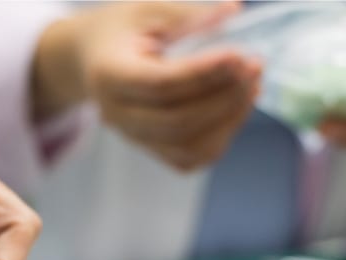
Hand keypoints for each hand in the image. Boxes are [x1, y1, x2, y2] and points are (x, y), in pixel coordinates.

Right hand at [32, 1, 260, 170]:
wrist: (90, 60)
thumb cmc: (121, 30)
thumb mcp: (147, 9)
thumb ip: (187, 14)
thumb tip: (233, 12)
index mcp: (109, 75)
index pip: (159, 85)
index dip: (203, 74)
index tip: (240, 55)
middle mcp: (116, 114)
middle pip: (175, 122)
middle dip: (223, 98)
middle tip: (255, 66)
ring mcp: (132, 136)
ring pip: (185, 148)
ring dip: (228, 121)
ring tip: (252, 86)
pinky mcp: (149, 148)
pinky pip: (189, 159)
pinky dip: (220, 138)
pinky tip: (236, 108)